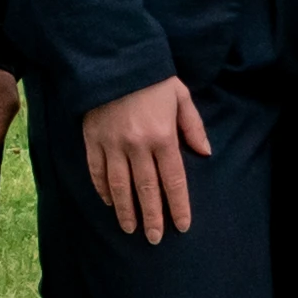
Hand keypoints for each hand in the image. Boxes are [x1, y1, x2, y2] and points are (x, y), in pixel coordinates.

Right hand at [86, 79, 208, 238]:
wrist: (112, 59)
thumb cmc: (152, 77)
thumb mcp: (180, 95)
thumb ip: (192, 126)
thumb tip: (205, 152)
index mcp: (162, 136)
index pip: (173, 180)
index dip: (178, 205)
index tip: (182, 226)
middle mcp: (137, 146)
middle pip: (146, 190)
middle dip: (152, 217)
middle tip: (155, 238)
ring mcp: (112, 145)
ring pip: (119, 187)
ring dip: (126, 211)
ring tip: (131, 229)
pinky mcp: (92, 140)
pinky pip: (96, 172)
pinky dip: (103, 190)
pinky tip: (109, 203)